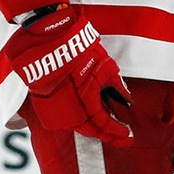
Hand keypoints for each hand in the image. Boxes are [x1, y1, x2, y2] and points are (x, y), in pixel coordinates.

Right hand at [4, 6, 132, 143]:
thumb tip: (126, 99)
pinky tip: (89, 117)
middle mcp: (67, 111)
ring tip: (107, 127)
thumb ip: (116, 87)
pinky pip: (65, 117)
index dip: (117, 132)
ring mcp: (53, 109)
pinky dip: (79, 119)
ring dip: (92, 127)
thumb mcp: (105, 66)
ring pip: (77, 126)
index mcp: (83, 102)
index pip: (103, 125)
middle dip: (106, 133)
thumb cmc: (77, 48)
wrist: (47, 38)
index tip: (128, 135)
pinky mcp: (45, 104)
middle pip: (89, 130)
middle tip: (120, 135)